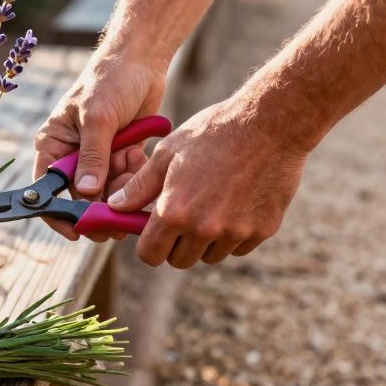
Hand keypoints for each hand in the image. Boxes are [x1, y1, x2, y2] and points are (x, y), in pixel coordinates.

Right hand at [34, 52, 166, 241]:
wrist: (141, 60)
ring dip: (122, 186)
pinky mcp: (120, 154)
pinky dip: (134, 174)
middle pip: (81, 196)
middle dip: (101, 203)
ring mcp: (98, 156)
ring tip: (131, 162)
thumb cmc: (109, 80)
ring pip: (107, 191)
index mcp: (53, 143)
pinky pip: (126, 179)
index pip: (48, 188)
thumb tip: (86, 194)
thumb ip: (93, 157)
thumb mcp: (98, 118)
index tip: (78, 231)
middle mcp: (72, 153)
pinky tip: (137, 153)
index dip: (59, 213)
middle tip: (119, 215)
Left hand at [107, 97, 306, 266]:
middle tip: (181, 217)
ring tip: (209, 206)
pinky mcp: (263, 230)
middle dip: (175, 244)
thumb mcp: (167, 154)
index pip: (150, 255)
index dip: (148, 246)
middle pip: (180, 260)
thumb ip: (140, 187)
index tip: (152, 233)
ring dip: (205, 241)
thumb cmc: (212, 133)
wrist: (269, 125)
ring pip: (210, 256)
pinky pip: (239, 247)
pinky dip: (233, 235)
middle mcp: (204, 229)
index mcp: (174, 211)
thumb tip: (116, 206)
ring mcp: (236, 232)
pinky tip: (234, 204)